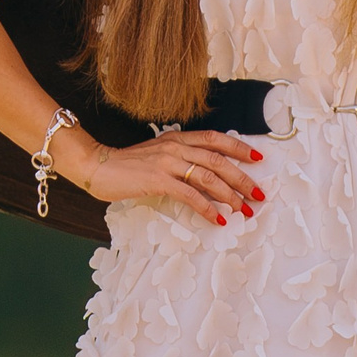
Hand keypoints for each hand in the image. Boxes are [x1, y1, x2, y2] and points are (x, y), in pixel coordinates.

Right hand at [58, 127, 267, 225]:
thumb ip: (179, 156)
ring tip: (243, 210)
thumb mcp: (158, 153)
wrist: (98, 165)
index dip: (239, 148)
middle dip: (242, 178)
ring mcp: (168, 162)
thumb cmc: (128, 164)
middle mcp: (176, 146)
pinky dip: (207, 207)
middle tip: (258, 194)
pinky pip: (190, 195)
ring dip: (230, 195)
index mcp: (178, 138)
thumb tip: (205, 173)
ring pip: (209, 177)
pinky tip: (217, 219)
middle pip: (219, 160)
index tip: (258, 158)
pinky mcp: (158, 180)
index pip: (216, 138)